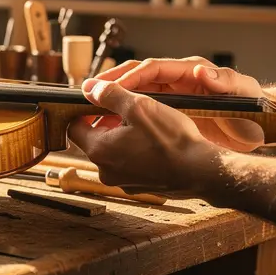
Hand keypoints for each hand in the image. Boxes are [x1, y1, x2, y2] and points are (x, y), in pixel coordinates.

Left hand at [68, 80, 220, 196]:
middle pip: (94, 140)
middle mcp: (105, 171)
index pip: (74, 128)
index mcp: (99, 150)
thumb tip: (89, 87)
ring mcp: (122, 182)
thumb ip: (110, 95)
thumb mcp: (140, 106)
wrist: (201, 171)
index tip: (100, 103)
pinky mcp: (139, 187)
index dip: (85, 112)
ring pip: (113, 153)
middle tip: (129, 112)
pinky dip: (136, 153)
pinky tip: (155, 144)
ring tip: (145, 127)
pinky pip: (129, 166)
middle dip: (107, 124)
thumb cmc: (172, 140)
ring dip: (123, 138)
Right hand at [89, 57, 265, 151]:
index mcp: (190, 72)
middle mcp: (178, 82)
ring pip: (136, 95)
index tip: (109, 85)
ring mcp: (174, 98)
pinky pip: (143, 113)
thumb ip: (224, 81)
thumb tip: (203, 70)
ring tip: (92, 111)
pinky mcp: (173, 115)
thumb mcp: (243, 93)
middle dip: (111, 82)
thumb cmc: (255, 109)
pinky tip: (111, 129)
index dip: (129, 75)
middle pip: (137, 76)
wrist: (263, 131)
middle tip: (88, 91)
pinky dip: (125, 118)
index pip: (152, 68)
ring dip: (113, 100)